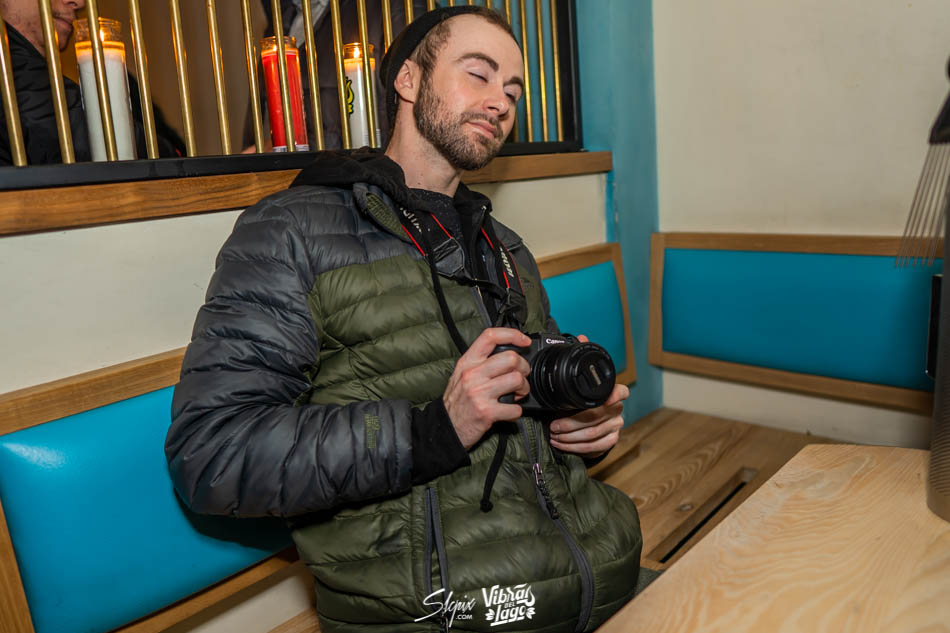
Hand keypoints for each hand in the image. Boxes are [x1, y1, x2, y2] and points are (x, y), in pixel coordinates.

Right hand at [443, 328, 531, 449]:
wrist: (445, 427)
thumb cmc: (457, 401)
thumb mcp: (462, 374)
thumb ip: (481, 362)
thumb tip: (509, 354)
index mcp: (468, 362)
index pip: (491, 336)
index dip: (512, 334)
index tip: (524, 341)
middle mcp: (473, 374)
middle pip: (511, 358)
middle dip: (524, 368)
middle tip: (521, 377)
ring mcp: (479, 393)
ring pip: (517, 380)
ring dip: (524, 389)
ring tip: (517, 394)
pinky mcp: (486, 412)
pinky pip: (515, 408)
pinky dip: (517, 411)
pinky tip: (509, 411)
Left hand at [548, 334, 627, 458]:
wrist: (587, 424)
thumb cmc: (582, 400)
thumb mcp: (579, 380)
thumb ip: (581, 359)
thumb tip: (582, 336)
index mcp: (612, 392)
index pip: (620, 391)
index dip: (614, 395)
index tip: (607, 399)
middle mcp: (616, 409)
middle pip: (597, 417)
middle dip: (571, 423)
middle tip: (552, 424)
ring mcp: (615, 426)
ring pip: (593, 433)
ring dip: (570, 436)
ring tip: (553, 434)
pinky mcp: (611, 441)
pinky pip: (594, 447)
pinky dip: (575, 447)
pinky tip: (561, 444)